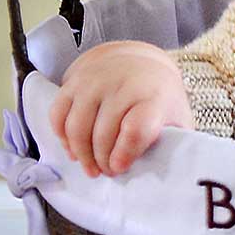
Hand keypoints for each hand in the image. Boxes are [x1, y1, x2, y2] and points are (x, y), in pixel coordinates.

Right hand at [49, 41, 193, 177]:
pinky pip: (57, 116)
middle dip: (102, 161)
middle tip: (107, 172)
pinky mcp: (72, 82)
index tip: (120, 168)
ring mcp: (93, 81)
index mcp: (152, 96)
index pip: (135, 128)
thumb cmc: (157, 97)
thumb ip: (173, 142)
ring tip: (91, 166)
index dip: (125, 153)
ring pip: (76, 128)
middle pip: (102, 134)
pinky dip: (62, 138)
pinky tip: (74, 148)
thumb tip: (165, 172)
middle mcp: (121, 85)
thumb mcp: (176, 116)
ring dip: (81, 154)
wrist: (137, 61)